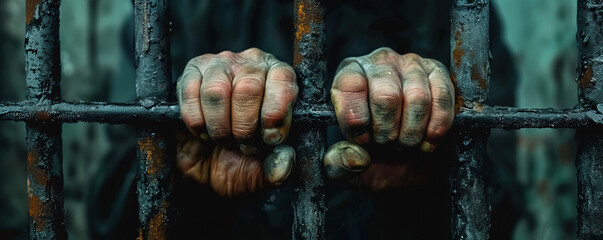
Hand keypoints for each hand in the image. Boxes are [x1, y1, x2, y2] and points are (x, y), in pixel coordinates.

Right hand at [176, 48, 298, 196]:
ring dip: (219, 126)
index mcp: (279, 78)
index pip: (282, 81)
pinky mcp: (192, 73)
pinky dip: (196, 121)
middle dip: (245, 127)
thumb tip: (286, 160)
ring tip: (223, 139)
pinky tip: (203, 131)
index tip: (271, 138)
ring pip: (217, 91)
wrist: (206, 164)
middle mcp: (251, 64)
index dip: (275, 113)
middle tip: (244, 144)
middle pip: (249, 87)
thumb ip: (279, 169)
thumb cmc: (242, 160)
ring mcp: (220, 65)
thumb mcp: (265, 172)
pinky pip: (190, 93)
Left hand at [325, 47, 454, 189]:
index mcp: (349, 75)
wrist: (409, 165)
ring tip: (406, 143)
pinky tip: (426, 141)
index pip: (350, 85)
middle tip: (387, 145)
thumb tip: (355, 157)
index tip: (363, 141)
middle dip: (387, 132)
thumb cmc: (374, 158)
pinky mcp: (439, 74)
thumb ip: (339, 166)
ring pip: (417, 98)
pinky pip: (441, 98)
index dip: (358, 120)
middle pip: (386, 95)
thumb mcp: (347, 170)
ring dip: (412, 133)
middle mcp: (379, 62)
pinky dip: (435, 129)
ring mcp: (411, 65)